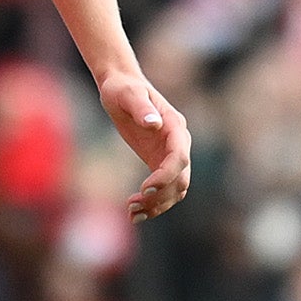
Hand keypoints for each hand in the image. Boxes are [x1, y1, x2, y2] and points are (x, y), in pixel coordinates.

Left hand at [96, 66, 192, 220]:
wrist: (120, 87)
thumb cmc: (123, 88)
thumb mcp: (128, 94)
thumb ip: (141, 108)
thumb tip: (154, 124)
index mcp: (175, 126)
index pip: (179, 157)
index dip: (166, 176)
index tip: (145, 189)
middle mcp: (178, 142)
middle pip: (181, 179)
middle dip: (161, 196)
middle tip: (134, 205)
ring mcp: (170, 154)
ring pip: (175, 189)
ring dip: (158, 205)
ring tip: (132, 213)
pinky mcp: (158, 161)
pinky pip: (163, 189)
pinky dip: (152, 203)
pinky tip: (133, 212)